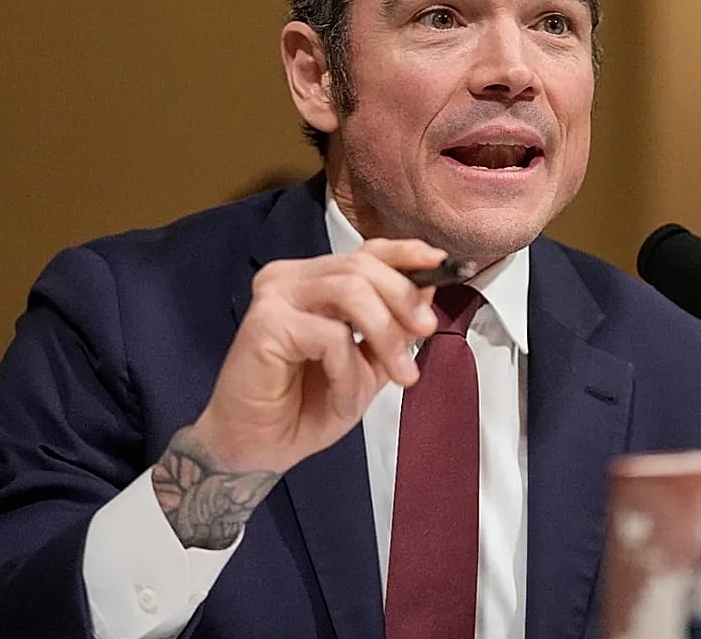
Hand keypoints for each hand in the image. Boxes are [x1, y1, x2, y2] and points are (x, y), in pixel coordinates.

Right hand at [152, 239, 444, 547]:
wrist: (256, 450)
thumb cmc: (305, 407)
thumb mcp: (367, 366)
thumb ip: (393, 329)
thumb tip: (427, 291)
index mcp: (313, 280)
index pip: (366, 251)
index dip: (407, 253)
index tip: (443, 265)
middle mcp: (290, 278)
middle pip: (362, 265)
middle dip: (403, 300)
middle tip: (428, 331)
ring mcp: (274, 296)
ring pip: (350, 289)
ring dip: (385, 334)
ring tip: (400, 375)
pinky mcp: (265, 323)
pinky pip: (330, 335)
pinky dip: (348, 370)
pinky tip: (343, 397)